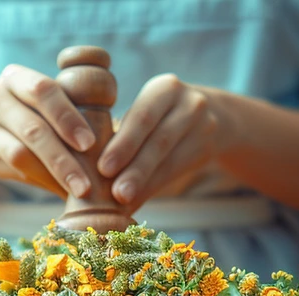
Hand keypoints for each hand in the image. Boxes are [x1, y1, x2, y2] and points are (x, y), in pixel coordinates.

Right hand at [0, 64, 97, 198]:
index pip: (42, 91)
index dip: (67, 117)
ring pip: (19, 155)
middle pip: (31, 129)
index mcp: (15, 77)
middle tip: (86, 184)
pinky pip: (13, 172)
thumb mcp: (56, 96)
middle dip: (62, 158)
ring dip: (52, 176)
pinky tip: (60, 189)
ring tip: (78, 192)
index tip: (90, 143)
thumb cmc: (43, 111)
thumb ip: (80, 101)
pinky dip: (39, 182)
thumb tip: (116, 131)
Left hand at [98, 75, 227, 209]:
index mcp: (165, 88)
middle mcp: (190, 104)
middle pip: (159, 141)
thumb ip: (123, 132)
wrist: (213, 118)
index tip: (103, 169)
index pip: (143, 117)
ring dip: (144, 184)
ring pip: (170, 160)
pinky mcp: (208, 149)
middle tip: (116, 194)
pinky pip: (176, 172)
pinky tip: (135, 204)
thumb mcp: (148, 111)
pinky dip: (152, 189)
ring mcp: (204, 127)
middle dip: (136, 169)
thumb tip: (84, 168)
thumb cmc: (160, 118)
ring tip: (124, 203)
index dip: (124, 144)